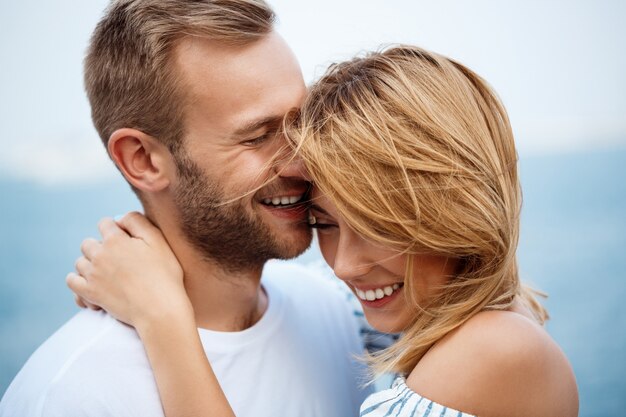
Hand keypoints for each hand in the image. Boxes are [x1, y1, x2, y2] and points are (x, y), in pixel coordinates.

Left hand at [67, 212, 192, 328]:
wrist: (159, 309)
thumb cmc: (164, 275)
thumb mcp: (158, 241)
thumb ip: (138, 222)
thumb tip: (119, 219)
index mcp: (116, 240)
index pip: (105, 223)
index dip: (115, 229)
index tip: (125, 240)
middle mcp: (100, 254)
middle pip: (88, 243)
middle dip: (100, 247)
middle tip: (118, 260)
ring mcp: (92, 275)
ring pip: (80, 262)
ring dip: (90, 265)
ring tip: (107, 274)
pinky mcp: (90, 293)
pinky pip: (72, 282)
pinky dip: (79, 282)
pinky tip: (94, 285)